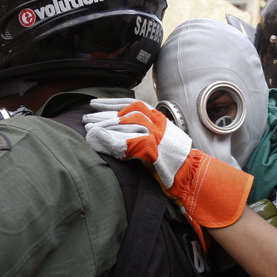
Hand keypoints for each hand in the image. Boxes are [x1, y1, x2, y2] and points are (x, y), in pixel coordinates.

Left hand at [83, 99, 252, 245]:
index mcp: (157, 117)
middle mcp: (155, 122)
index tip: (95, 102)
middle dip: (101, 115)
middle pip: (122, 114)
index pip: (129, 103)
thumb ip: (144, 131)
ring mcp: (153, 134)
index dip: (110, 102)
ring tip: (87, 129)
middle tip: (85, 118)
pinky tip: (97, 141)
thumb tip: (122, 127)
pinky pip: (124, 142)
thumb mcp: (159, 138)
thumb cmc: (175, 159)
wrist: (190, 173)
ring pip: (121, 125)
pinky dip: (109, 141)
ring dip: (102, 126)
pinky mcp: (149, 149)